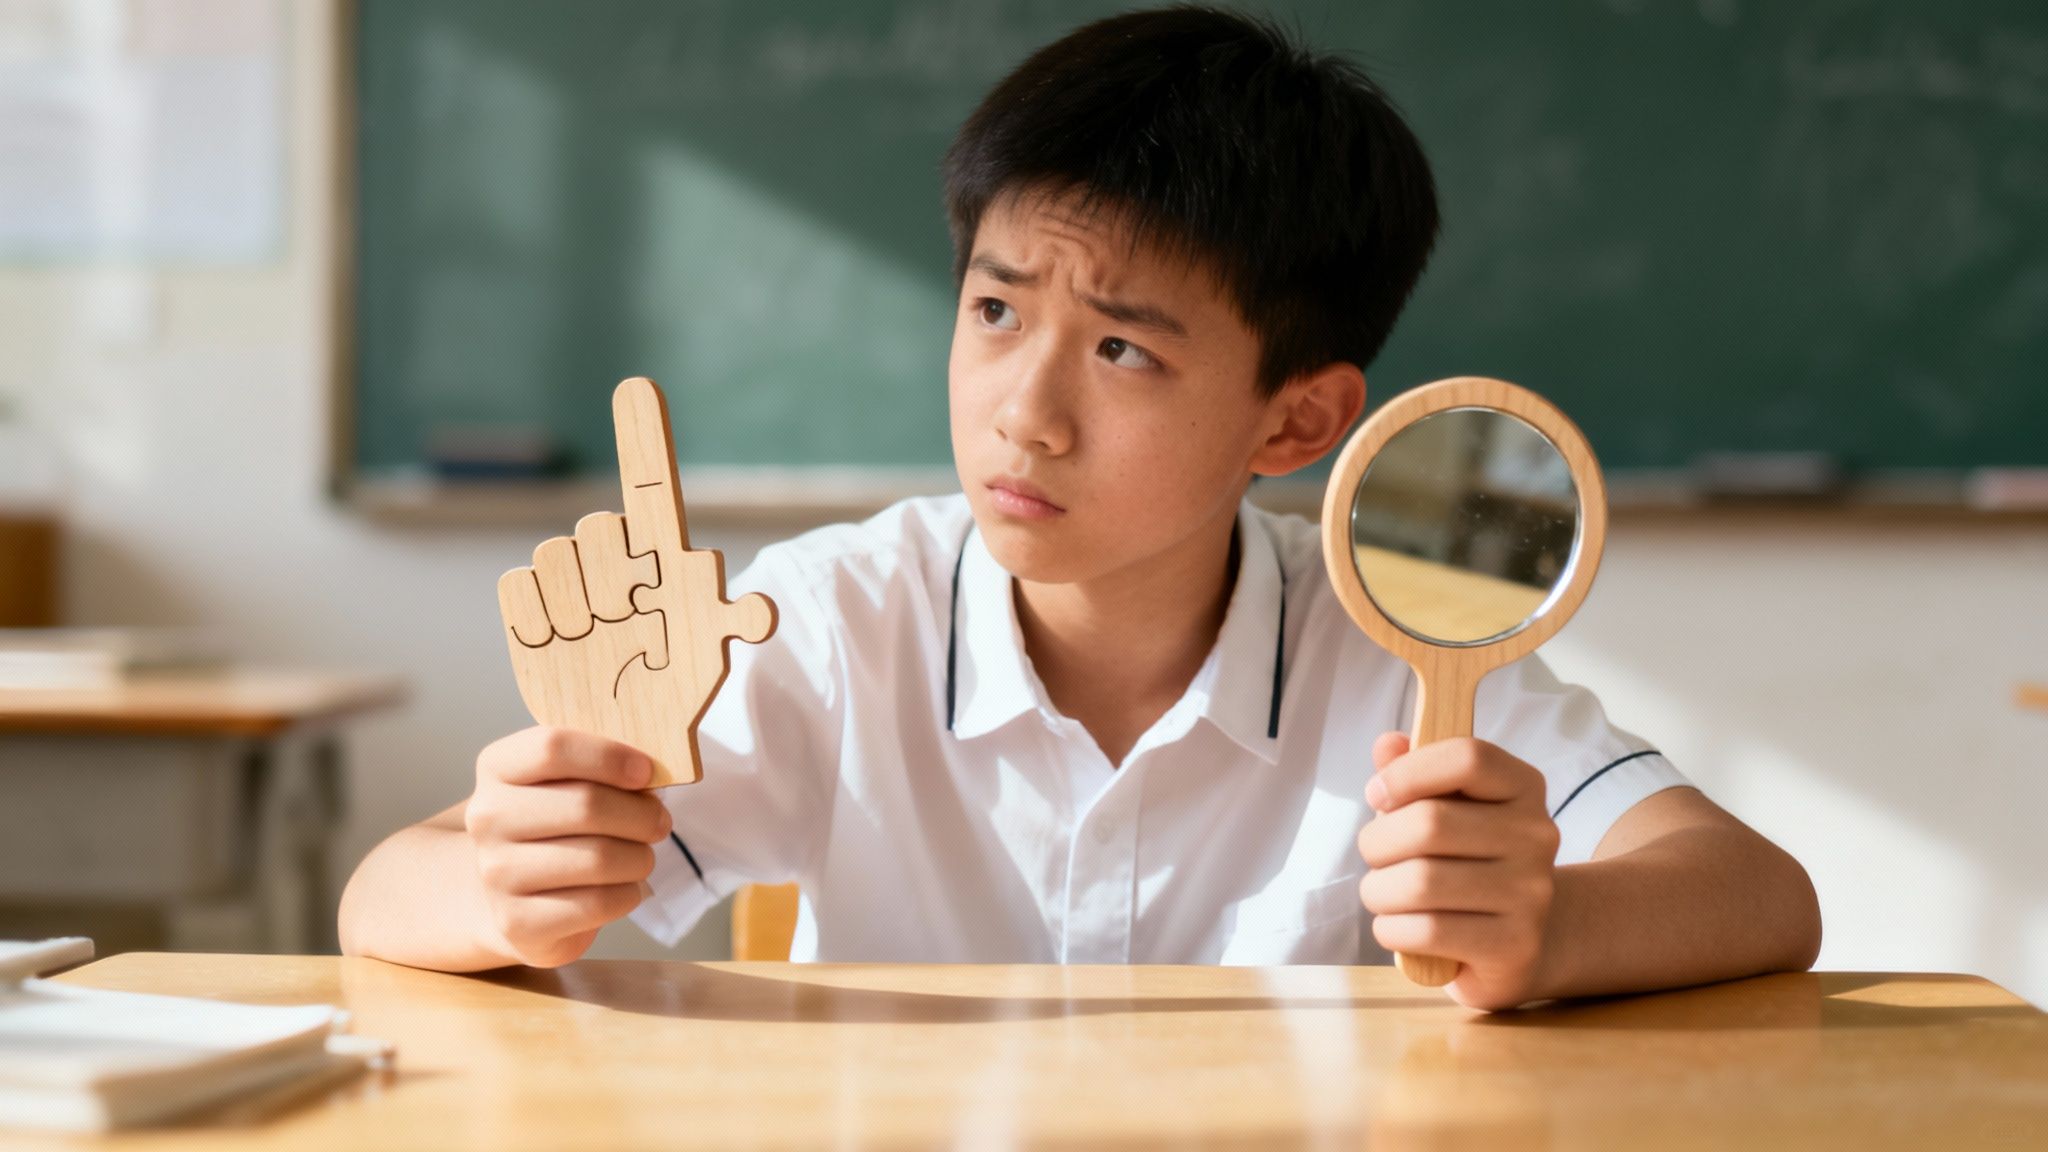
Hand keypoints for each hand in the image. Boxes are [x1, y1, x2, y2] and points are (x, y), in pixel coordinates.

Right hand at [465, 725, 674, 967]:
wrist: (512, 896)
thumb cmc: (555, 827)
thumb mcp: (568, 783)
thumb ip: (602, 767)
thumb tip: (653, 771)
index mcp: (497, 768)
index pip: (552, 748)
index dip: (609, 757)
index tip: (645, 771)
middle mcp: (487, 818)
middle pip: (586, 805)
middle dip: (641, 815)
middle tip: (659, 821)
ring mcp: (496, 873)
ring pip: (598, 858)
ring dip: (639, 858)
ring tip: (641, 857)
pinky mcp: (516, 921)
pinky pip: (597, 903)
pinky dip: (628, 895)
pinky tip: (624, 889)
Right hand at [496, 378, 773, 786]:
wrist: (623, 733)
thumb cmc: (675, 681)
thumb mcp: (708, 652)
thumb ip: (732, 622)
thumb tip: (762, 607)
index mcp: (658, 550)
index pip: (651, 485)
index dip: (644, 437)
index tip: (637, 385)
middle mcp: (610, 553)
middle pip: (596, 529)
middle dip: (614, 574)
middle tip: (635, 618)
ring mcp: (565, 578)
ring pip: (555, 556)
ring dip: (581, 604)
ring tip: (607, 645)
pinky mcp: (526, 610)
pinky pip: (519, 589)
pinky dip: (538, 616)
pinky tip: (566, 646)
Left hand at [1356, 733, 1562, 1010]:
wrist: (1518, 940)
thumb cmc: (1466, 861)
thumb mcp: (1444, 808)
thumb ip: (1413, 772)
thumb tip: (1387, 744)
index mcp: (1523, 787)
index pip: (1467, 757)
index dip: (1408, 771)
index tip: (1377, 793)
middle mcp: (1537, 836)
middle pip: (1430, 823)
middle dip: (1377, 842)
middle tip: (1374, 856)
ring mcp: (1531, 894)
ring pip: (1420, 883)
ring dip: (1379, 891)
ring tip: (1383, 894)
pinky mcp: (1515, 945)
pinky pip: (1426, 931)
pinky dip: (1392, 929)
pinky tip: (1397, 926)